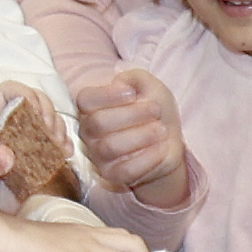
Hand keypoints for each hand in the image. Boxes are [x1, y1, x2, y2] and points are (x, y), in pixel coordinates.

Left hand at [0, 82, 69, 211]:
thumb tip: (6, 155)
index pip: (7, 92)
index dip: (24, 94)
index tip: (35, 112)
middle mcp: (9, 127)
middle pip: (35, 101)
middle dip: (48, 112)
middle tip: (51, 133)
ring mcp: (25, 142)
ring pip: (48, 121)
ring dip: (59, 129)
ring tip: (59, 146)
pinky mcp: (37, 159)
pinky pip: (55, 144)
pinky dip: (64, 146)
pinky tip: (65, 155)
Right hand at [76, 70, 187, 204]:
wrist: (166, 142)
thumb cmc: (152, 111)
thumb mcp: (149, 87)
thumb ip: (135, 77)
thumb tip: (121, 83)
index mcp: (91, 108)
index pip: (85, 100)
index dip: (107, 95)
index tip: (132, 93)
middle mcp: (88, 132)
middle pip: (98, 122)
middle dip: (131, 114)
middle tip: (156, 110)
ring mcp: (98, 155)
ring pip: (111, 146)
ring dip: (142, 136)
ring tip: (161, 129)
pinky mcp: (112, 174)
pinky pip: (125, 169)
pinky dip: (147, 157)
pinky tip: (162, 147)